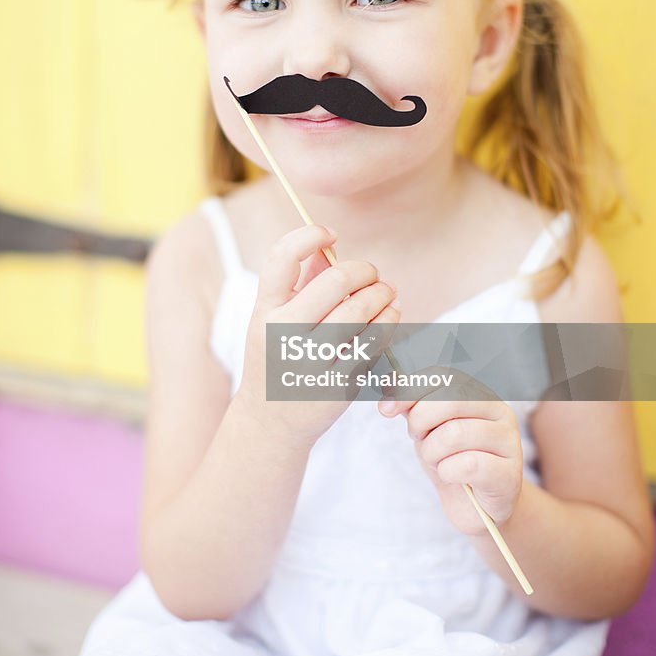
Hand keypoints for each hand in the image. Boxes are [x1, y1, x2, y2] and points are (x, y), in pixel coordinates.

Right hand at [237, 224, 399, 449]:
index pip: (280, 258)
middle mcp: (282, 334)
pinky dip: (388, 321)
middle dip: (364, 270)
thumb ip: (300, 281)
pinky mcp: (336, 385)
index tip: (331, 233)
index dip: (309, 235)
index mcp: (264, 311)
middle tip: (373, 273)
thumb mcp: (275, 319)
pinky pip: (373, 342)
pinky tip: (391, 315)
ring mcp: (310, 362)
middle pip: (336, 281)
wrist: (271, 422)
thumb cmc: (277, 357)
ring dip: (383, 294)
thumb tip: (328, 246)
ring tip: (388, 292)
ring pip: (361, 311)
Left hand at [379, 390, 522, 535]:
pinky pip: (468, 465)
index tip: (385, 410)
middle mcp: (501, 412)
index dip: (409, 390)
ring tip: (437, 461)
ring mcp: (510, 442)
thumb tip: (388, 383)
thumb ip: (410, 403)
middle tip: (419, 439)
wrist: (473, 506)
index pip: (443, 375)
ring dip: (432, 452)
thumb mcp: (426, 427)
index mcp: (480, 393)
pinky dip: (448, 472)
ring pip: (455, 433)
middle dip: (420, 423)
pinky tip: (452, 476)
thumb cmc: (450, 459)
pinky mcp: (509, 474)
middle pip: (449, 400)